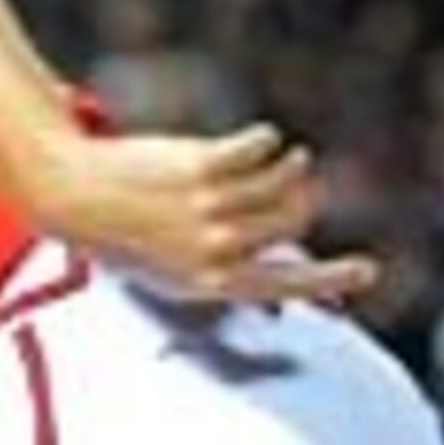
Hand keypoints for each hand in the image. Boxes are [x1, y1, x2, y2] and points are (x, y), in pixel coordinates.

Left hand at [37, 122, 377, 305]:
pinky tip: (264, 141)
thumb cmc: (126, 241)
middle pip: (294, 218)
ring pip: (283, 179)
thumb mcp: (177, 276)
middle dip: (303, 201)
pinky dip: (268, 141)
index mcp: (215, 282)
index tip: (368, 271)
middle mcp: (219, 247)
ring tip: (291, 157)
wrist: (75, 196)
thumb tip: (280, 304)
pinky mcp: (204, 164)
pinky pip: (260, 146)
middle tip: (301, 185)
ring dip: (294, 164)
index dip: (334, 279)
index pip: (290, 285)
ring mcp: (212, 205)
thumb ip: (230, 281)